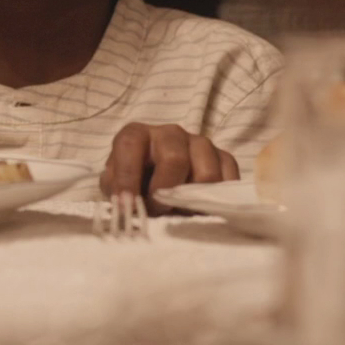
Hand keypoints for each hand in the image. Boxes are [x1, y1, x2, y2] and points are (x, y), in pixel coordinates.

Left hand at [101, 122, 238, 212]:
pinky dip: (216, 200)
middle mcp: (170, 133)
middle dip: (166, 191)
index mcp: (137, 135)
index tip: (127, 205)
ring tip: (180, 211)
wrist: (158, 184)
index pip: (130, 145)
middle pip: (175, 158)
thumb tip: (128, 208)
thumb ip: (118, 194)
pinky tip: (201, 209)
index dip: (127, 176)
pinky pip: (228, 180)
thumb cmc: (134, 184)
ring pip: (207, 174)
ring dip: (192, 200)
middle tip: (159, 209)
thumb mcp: (116, 187)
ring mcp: (200, 143)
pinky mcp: (223, 158)